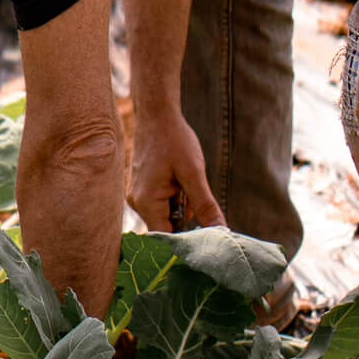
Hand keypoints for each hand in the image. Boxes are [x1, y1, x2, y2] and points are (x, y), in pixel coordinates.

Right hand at [128, 111, 224, 232]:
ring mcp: (139, 196)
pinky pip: (162, 205)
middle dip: (186, 223)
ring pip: (165, 216)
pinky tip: (182, 183)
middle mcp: (138, 203)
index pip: (165, 238)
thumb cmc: (175, 140)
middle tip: (202, 208)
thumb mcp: (194, 173)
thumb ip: (205, 205)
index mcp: (147, 202)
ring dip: (182, 209)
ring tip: (188, 186)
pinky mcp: (144, 189)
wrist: (157, 114)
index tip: (206, 243)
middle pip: (166, 229)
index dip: (185, 244)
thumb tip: (220, 232)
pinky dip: (176, 200)